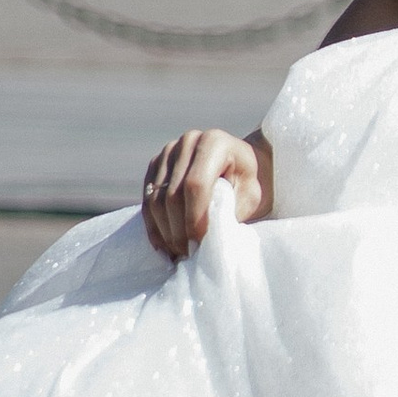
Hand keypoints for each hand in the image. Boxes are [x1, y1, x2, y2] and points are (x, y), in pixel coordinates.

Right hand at [142, 126, 272, 261]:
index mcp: (214, 142)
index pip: (195, 185)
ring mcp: (168, 152)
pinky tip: (164, 245)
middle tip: (187, 254)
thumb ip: (230, 212)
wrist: (241, 167)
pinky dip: (154, 225)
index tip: (199, 244)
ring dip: (165, 231)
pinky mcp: (156, 165)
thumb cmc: (250, 183)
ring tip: (178, 253)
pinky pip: (147, 199)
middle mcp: (188, 142)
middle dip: (178, 230)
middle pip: (172, 193)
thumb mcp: (250, 196)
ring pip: (156, 198)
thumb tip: (207, 240)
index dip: (194, 218)